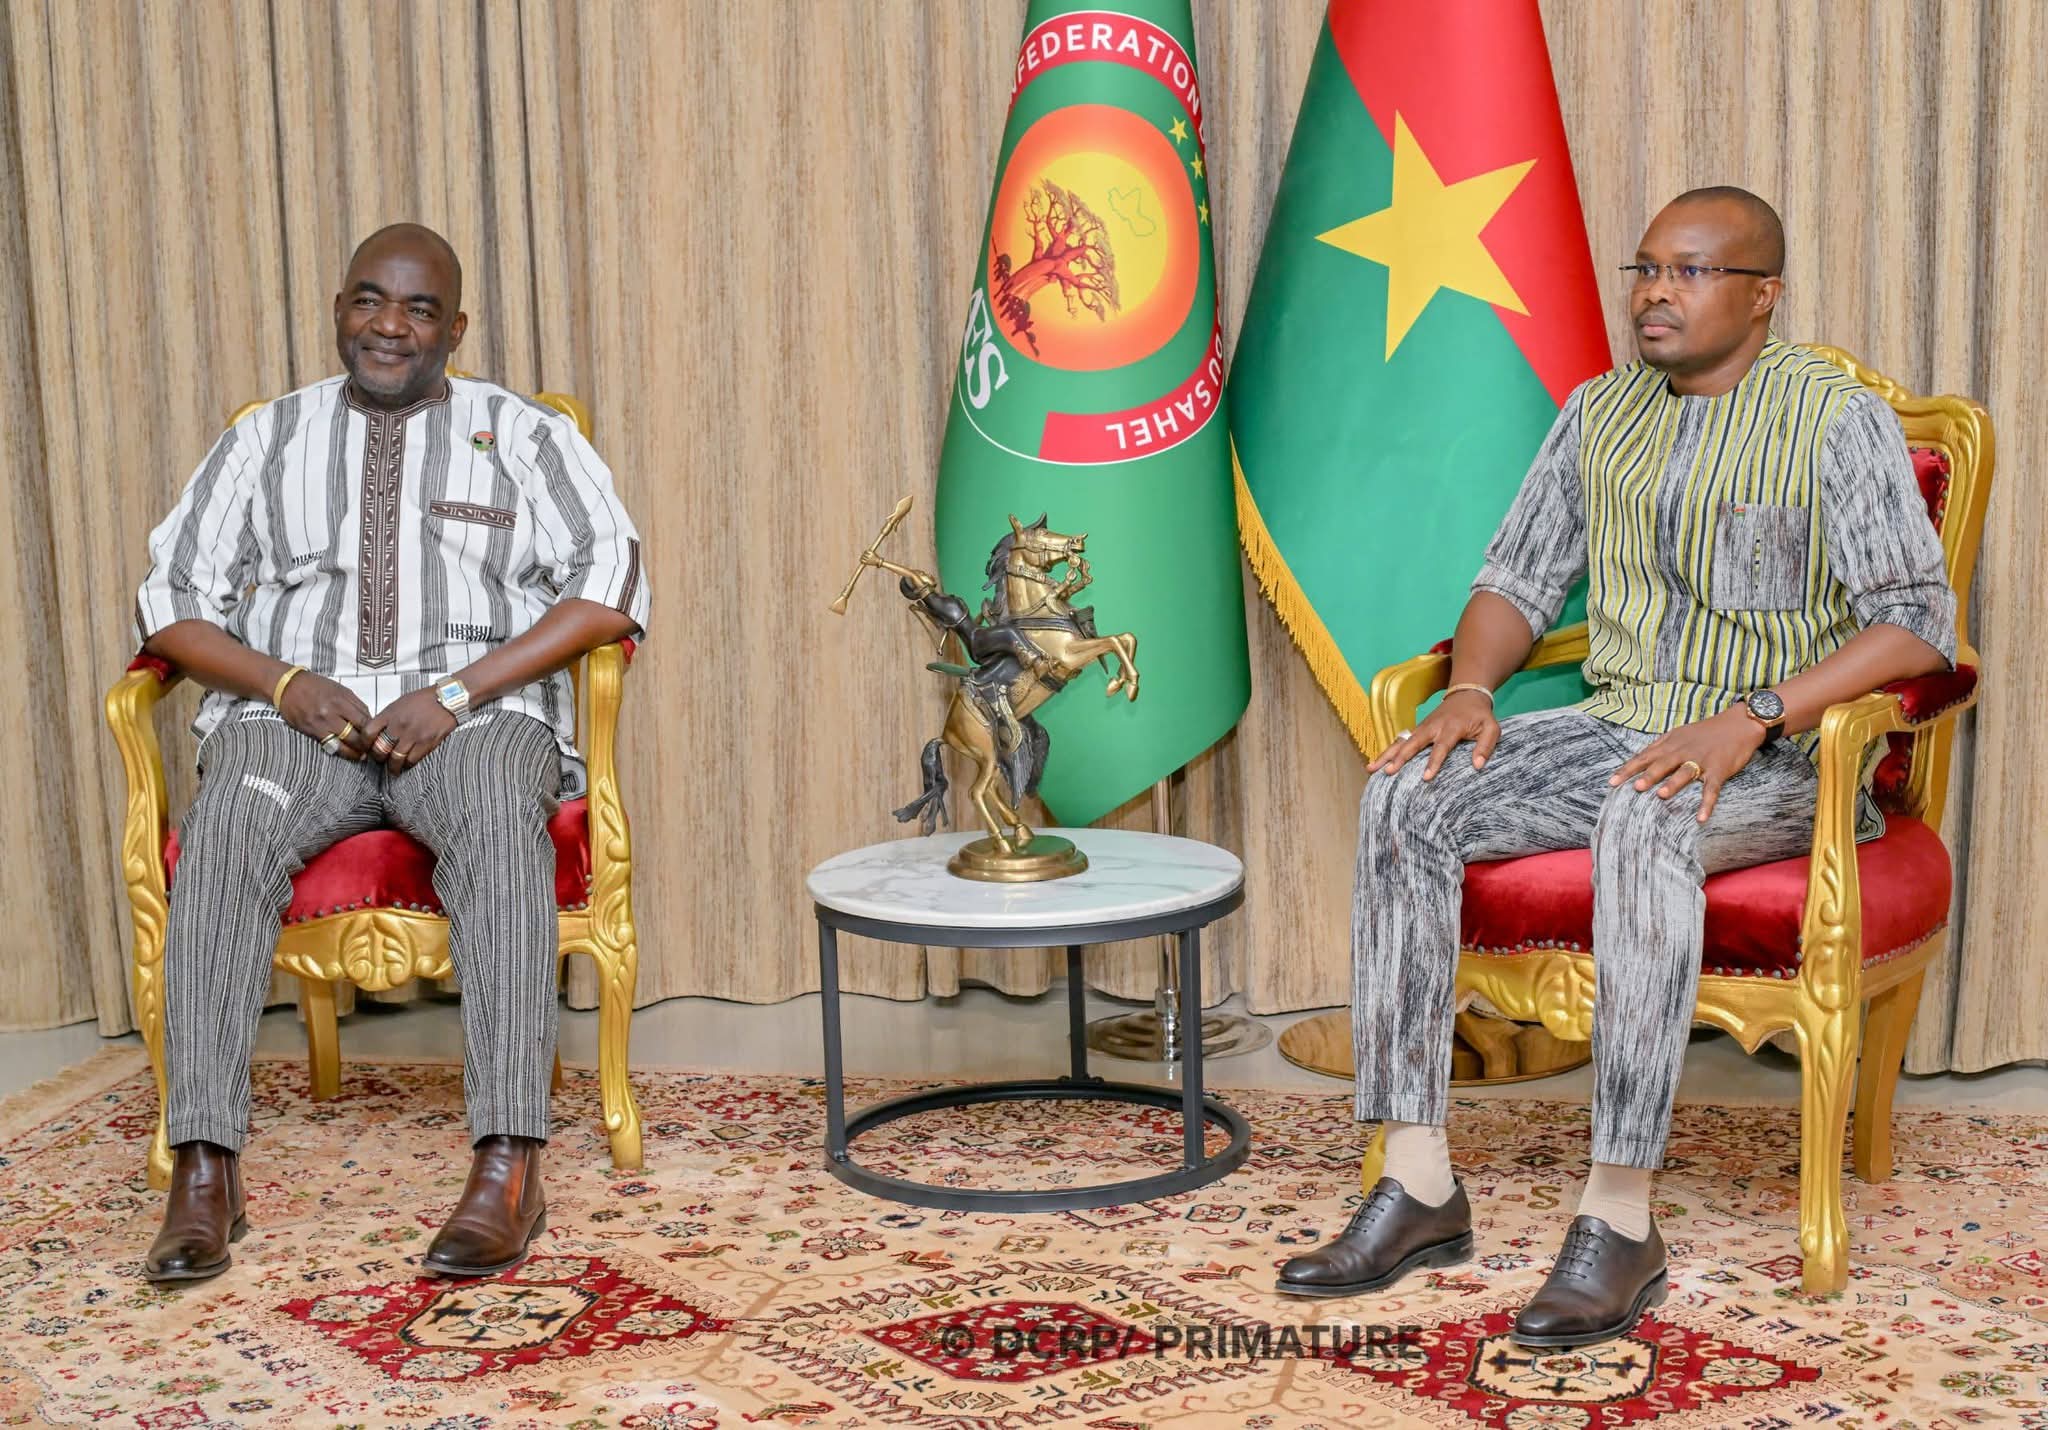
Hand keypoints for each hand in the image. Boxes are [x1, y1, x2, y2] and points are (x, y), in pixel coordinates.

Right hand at [276, 672, 373, 758]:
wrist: (289, 686)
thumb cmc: (316, 686)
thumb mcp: (340, 689)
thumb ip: (355, 704)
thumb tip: (368, 720)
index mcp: (343, 699)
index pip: (365, 719)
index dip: (374, 731)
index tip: (378, 736)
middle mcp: (334, 711)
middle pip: (358, 733)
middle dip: (367, 744)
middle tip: (372, 749)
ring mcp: (322, 722)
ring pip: (345, 743)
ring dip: (355, 752)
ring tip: (362, 756)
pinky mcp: (312, 730)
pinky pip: (330, 745)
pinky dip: (340, 750)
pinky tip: (346, 753)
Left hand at [362, 689, 458, 773]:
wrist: (446, 699)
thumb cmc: (424, 700)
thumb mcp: (400, 703)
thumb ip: (387, 718)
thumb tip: (378, 732)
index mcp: (390, 714)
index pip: (368, 733)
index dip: (364, 744)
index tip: (366, 748)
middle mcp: (399, 725)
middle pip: (380, 749)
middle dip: (378, 758)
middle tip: (380, 760)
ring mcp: (412, 735)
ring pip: (395, 759)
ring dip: (392, 766)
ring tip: (393, 768)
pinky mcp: (426, 743)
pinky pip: (412, 760)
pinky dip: (407, 765)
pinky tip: (407, 764)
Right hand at [1367, 689, 1498, 780]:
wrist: (1467, 693)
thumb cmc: (1480, 715)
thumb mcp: (1491, 728)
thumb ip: (1486, 746)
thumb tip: (1477, 766)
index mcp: (1452, 727)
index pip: (1441, 747)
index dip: (1434, 762)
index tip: (1425, 777)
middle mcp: (1433, 726)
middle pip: (1414, 743)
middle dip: (1400, 758)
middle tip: (1388, 771)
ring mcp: (1423, 727)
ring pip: (1402, 741)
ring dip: (1386, 754)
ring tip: (1372, 768)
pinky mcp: (1417, 729)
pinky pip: (1400, 740)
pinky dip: (1388, 750)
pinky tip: (1376, 762)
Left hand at [1608, 708, 1767, 821]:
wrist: (1739, 724)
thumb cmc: (1706, 732)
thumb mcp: (1679, 733)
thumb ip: (1660, 746)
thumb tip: (1638, 758)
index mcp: (1671, 743)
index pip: (1645, 756)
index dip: (1629, 769)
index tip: (1612, 782)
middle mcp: (1683, 751)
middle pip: (1662, 763)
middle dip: (1648, 775)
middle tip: (1634, 787)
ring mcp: (1702, 760)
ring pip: (1685, 772)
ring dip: (1674, 784)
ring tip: (1661, 795)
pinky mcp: (1719, 770)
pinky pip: (1712, 789)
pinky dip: (1707, 803)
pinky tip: (1701, 818)